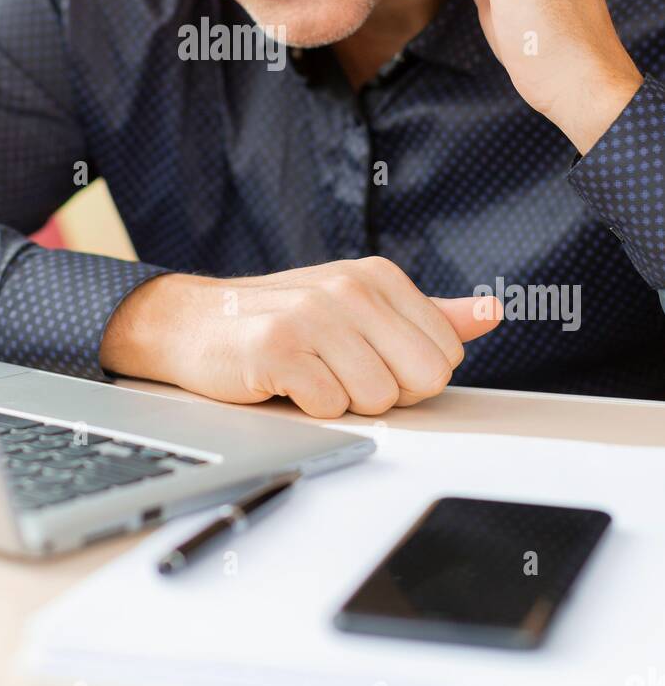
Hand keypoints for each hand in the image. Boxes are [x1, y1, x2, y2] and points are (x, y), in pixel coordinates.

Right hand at [100, 257, 500, 418]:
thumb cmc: (282, 320)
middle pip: (422, 379)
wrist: (194, 323)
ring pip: (378, 400)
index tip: (366, 359)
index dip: (408, 374)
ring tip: (310, 374)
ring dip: (342, 401)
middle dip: (386, 392)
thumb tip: (492, 314)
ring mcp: (313, 314)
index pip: (445, 354)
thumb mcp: (360, 309)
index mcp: (378, 276)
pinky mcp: (278, 348)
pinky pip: (330, 407)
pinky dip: (308, 408)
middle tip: (341, 373)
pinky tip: (285, 383)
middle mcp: (349, 287)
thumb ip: (430, 315)